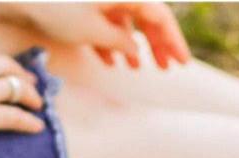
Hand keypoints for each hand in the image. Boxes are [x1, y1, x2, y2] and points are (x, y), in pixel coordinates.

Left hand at [10, 3, 189, 68]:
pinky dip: (110, 38)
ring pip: (126, 18)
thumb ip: (122, 40)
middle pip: (146, 15)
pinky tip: (109, 61)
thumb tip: (137, 48)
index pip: (159, 15)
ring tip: (136, 70)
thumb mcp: (94, 29)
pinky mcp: (84, 0)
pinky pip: (106, 17)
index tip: (182, 63)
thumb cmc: (56, 6)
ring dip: (132, 44)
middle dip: (156, 44)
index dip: (173, 40)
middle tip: (165, 69)